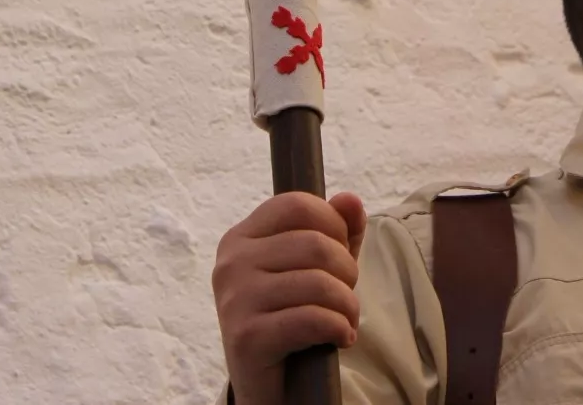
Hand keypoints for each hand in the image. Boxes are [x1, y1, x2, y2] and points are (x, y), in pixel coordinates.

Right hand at [212, 192, 367, 404]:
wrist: (270, 383)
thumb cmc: (291, 315)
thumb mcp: (316, 267)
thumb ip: (337, 231)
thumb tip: (350, 200)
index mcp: (242, 237)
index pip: (297, 205)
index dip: (333, 225)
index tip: (339, 251)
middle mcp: (231, 263)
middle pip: (315, 244)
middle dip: (346, 270)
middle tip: (345, 295)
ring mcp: (235, 299)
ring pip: (318, 282)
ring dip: (347, 305)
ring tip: (345, 319)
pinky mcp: (246, 337)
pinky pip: (312, 319)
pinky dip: (338, 328)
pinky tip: (340, 337)